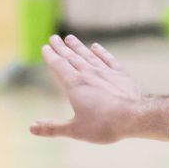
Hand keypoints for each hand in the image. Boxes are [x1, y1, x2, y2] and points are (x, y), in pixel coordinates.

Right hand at [31, 34, 164, 143]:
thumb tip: (31, 127)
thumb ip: (53, 128)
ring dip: (78, 46)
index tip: (45, 47)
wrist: (136, 116)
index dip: (51, 56)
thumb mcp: (76, 130)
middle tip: (54, 37)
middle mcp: (88, 74)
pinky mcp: (121, 74)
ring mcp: (106, 72)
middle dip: (61, 48)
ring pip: (88, 56)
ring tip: (70, 38)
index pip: (59, 66)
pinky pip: (108, 59)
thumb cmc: (105, 125)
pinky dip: (101, 52)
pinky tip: (96, 46)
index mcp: (75, 85)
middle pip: (72, 57)